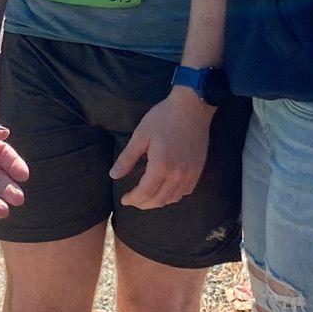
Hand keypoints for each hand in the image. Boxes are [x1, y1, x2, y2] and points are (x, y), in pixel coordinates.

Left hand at [111, 90, 213, 210]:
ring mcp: (190, 174)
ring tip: (147, 197)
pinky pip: (185, 191)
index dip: (133, 199)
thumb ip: (127, 158)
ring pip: (173, 198)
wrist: (192, 107)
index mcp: (161, 166)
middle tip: (133, 201)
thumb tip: (113, 175)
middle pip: (159, 200)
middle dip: (143, 204)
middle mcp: (177, 175)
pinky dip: (173, 196)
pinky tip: (166, 191)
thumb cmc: (164, 118)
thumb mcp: (141, 135)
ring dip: (158, 202)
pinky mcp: (198, 170)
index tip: (124, 199)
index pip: (145, 192)